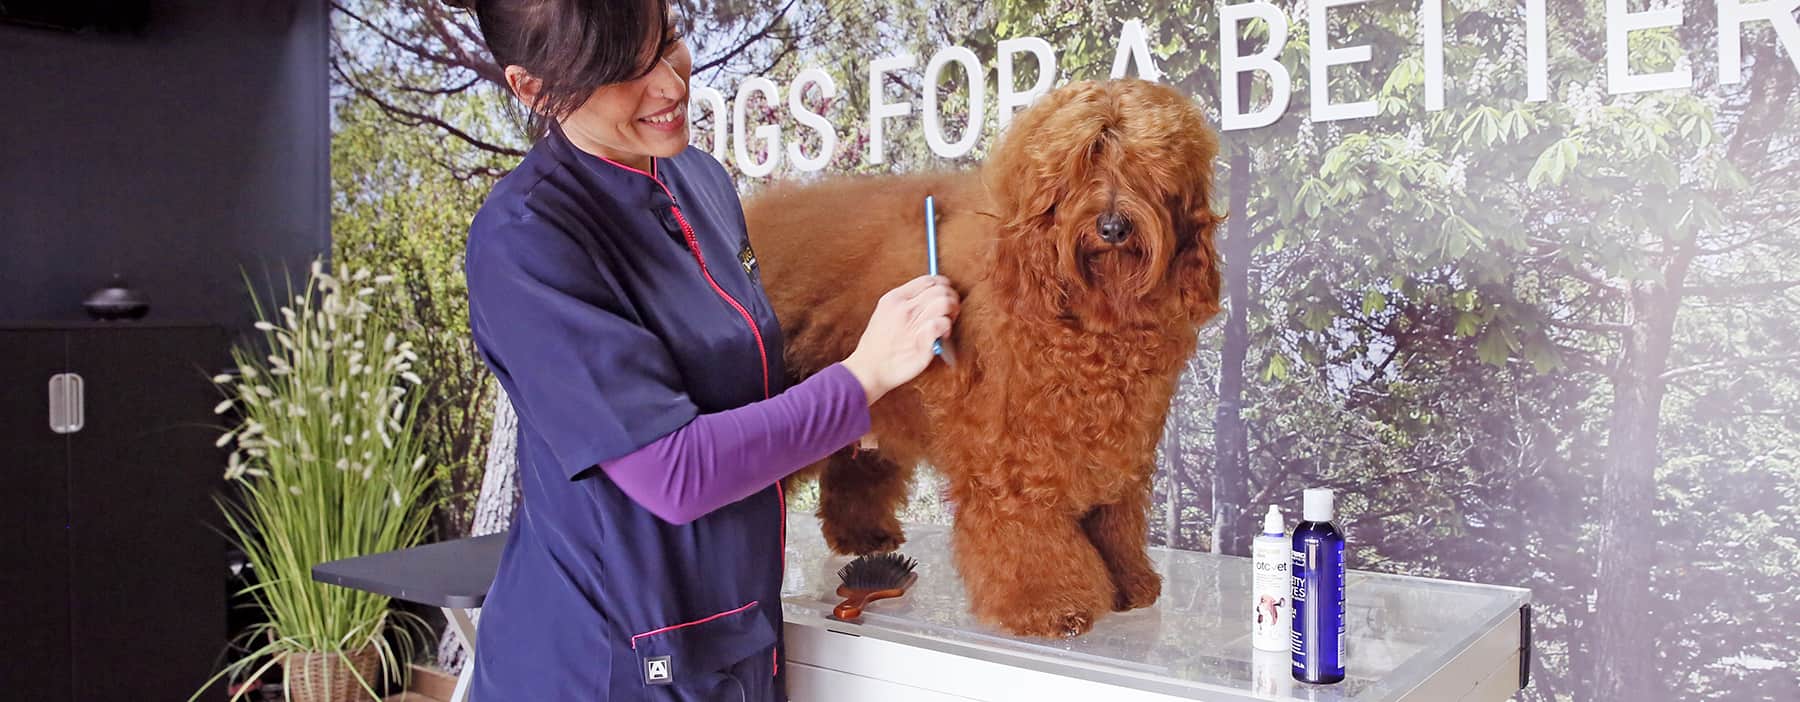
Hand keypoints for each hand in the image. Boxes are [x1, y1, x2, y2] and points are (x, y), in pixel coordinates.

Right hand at [841, 275, 958, 403]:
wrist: (869, 369)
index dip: (943, 285)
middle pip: (940, 290)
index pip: (928, 280)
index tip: (946, 294)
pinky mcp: (922, 341)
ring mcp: (913, 324)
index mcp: (895, 298)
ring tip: (946, 324)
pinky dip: (947, 328)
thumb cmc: (878, 344)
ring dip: (952, 312)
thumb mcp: (884, 313)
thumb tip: (929, 293)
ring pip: (945, 303)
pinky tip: (943, 337)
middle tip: (951, 312)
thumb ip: (904, 301)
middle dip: (951, 298)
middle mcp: (904, 308)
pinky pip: (942, 323)